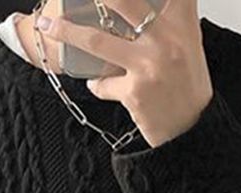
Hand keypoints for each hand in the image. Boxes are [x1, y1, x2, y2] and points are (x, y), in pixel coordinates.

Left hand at [36, 0, 212, 147]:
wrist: (192, 131)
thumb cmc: (188, 87)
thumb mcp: (189, 45)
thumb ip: (174, 17)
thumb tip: (156, 1)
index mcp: (181, 24)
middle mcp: (165, 40)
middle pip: (121, 1)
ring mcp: (148, 66)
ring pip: (96, 40)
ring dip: (67, 31)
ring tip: (48, 26)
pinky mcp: (134, 92)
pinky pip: (102, 83)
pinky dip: (97, 84)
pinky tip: (100, 84)